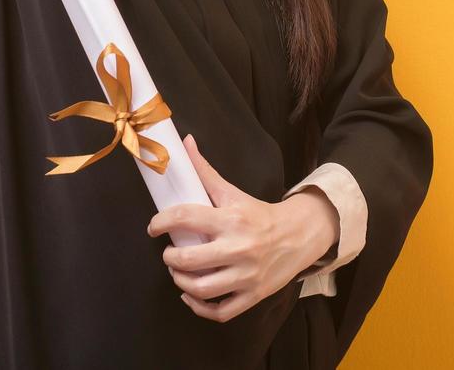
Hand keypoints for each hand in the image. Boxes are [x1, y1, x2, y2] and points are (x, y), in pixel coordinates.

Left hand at [147, 133, 339, 322]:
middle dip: (170, 256)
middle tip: (169, 251)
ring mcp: (246, 275)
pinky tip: (191, 295)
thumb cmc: (259, 214)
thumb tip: (185, 142)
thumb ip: (205, 171)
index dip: (160, 222)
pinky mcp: (253, 295)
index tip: (154, 226)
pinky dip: (199, 307)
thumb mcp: (233, 192)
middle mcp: (239, 248)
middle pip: (188, 259)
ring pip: (200, 289)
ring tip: (178, 271)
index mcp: (231, 219)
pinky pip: (219, 311)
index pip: (184, 217)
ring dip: (180, 281)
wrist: (299, 235)